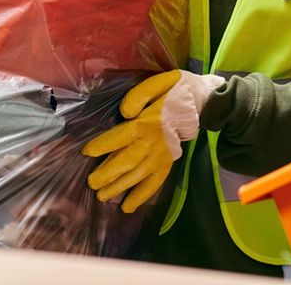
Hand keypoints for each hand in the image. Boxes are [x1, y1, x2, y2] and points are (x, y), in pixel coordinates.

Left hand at [81, 69, 223, 212]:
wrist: (203, 102)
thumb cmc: (176, 90)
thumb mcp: (160, 82)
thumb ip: (141, 94)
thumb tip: (125, 112)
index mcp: (151, 120)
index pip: (124, 134)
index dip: (105, 144)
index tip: (87, 152)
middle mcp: (156, 141)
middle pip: (129, 160)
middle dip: (109, 173)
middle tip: (92, 183)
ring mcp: (163, 155)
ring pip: (139, 175)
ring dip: (120, 187)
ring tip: (102, 196)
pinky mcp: (169, 162)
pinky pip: (155, 182)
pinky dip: (142, 196)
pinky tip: (127, 207)